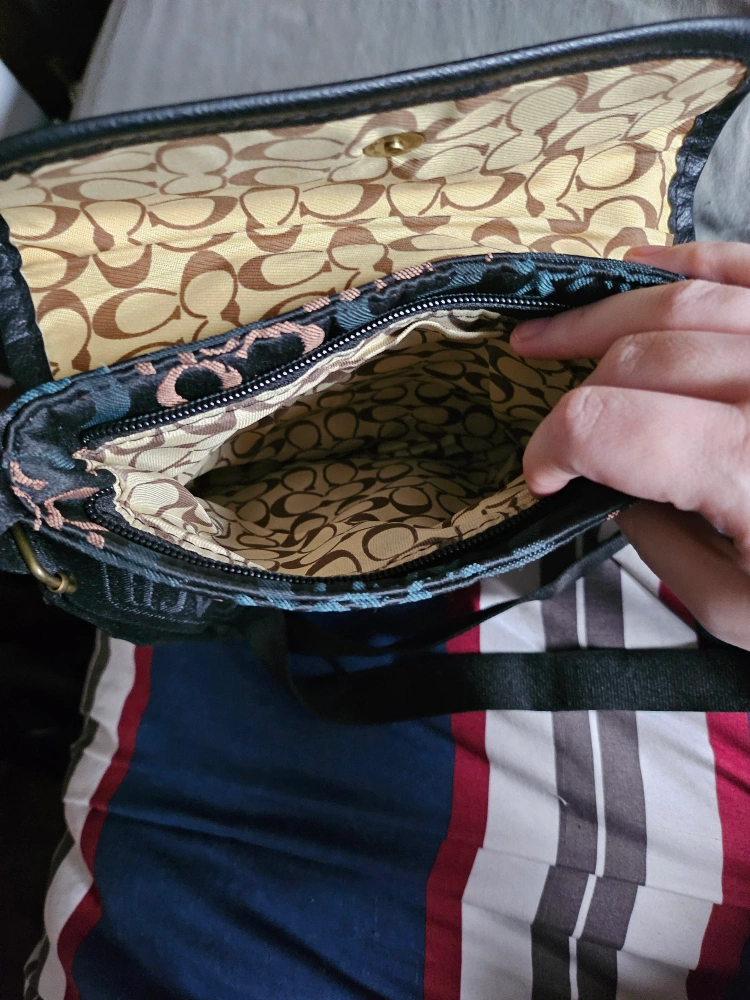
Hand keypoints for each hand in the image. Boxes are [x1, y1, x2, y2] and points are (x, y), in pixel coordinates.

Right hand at [511, 242, 749, 649]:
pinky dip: (685, 262)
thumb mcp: (737, 609)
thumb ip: (660, 545)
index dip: (552, 446)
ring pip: (683, 301)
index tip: (541, 476)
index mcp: (748, 469)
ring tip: (552, 334)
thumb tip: (614, 488)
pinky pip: (746, 266)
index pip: (607, 424)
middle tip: (558, 429)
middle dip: (579, 390)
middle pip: (639, 358)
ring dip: (603, 314)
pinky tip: (634, 266)